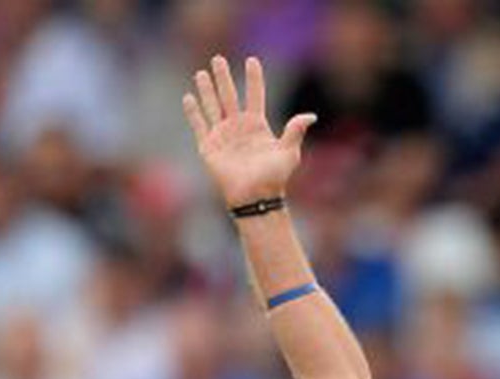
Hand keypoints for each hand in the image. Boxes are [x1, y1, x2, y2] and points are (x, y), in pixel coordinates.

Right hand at [181, 55, 315, 208]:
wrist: (255, 197)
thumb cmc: (275, 178)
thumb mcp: (289, 153)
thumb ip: (295, 131)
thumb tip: (311, 116)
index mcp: (257, 125)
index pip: (255, 95)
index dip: (254, 78)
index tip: (252, 60)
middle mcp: (238, 127)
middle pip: (229, 95)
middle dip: (224, 77)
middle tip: (218, 58)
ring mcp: (222, 135)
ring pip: (212, 106)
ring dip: (207, 89)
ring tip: (202, 73)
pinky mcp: (209, 146)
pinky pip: (199, 125)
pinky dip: (193, 112)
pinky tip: (188, 97)